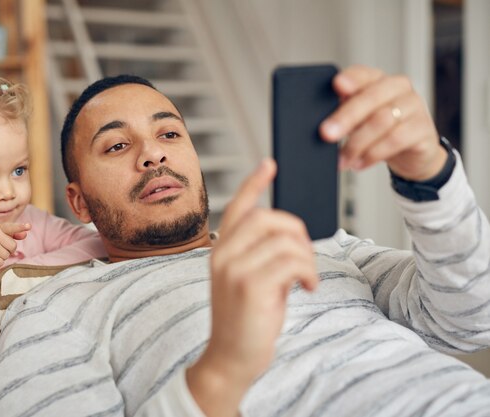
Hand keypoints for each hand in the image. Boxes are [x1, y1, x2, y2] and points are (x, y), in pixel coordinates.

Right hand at [0, 222, 30, 267]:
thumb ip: (14, 232)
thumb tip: (25, 234)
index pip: (11, 227)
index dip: (20, 227)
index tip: (28, 226)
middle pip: (13, 246)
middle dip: (9, 248)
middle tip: (0, 245)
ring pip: (7, 255)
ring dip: (2, 255)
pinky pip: (1, 263)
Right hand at [186, 159, 318, 416]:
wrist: (231, 358)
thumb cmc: (245, 319)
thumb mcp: (248, 280)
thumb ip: (261, 254)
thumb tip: (290, 235)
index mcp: (221, 250)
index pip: (237, 207)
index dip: (254, 183)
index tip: (270, 164)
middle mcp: (223, 254)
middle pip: (269, 217)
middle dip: (297, 231)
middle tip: (305, 257)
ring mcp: (234, 268)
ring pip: (285, 239)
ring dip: (306, 257)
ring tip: (306, 278)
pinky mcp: (250, 285)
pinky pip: (292, 261)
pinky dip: (308, 272)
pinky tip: (306, 288)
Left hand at [320, 65, 446, 180]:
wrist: (412, 154)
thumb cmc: (380, 132)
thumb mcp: (359, 121)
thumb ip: (344, 114)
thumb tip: (323, 123)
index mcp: (379, 80)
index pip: (364, 73)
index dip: (351, 78)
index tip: (337, 85)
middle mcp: (399, 88)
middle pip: (371, 97)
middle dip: (346, 117)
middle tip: (326, 134)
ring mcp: (415, 106)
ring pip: (382, 121)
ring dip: (356, 143)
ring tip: (343, 159)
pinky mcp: (423, 129)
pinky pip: (396, 139)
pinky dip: (373, 154)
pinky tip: (359, 163)